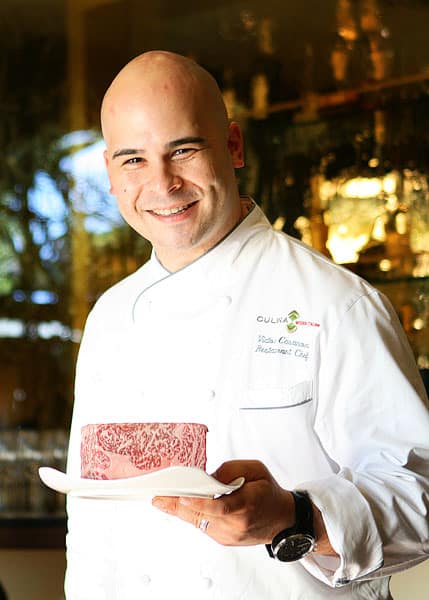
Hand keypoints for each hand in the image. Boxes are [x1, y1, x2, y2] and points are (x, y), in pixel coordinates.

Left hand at [152, 460, 293, 545]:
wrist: (282, 519)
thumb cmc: (268, 491)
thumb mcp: (255, 469)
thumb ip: (231, 470)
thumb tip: (208, 477)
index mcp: (246, 505)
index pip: (218, 506)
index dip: (198, 502)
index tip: (181, 495)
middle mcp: (236, 524)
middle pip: (201, 515)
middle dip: (177, 505)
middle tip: (157, 498)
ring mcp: (229, 535)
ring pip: (198, 522)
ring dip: (181, 509)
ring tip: (163, 499)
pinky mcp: (224, 540)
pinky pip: (202, 525)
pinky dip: (192, 514)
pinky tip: (182, 504)